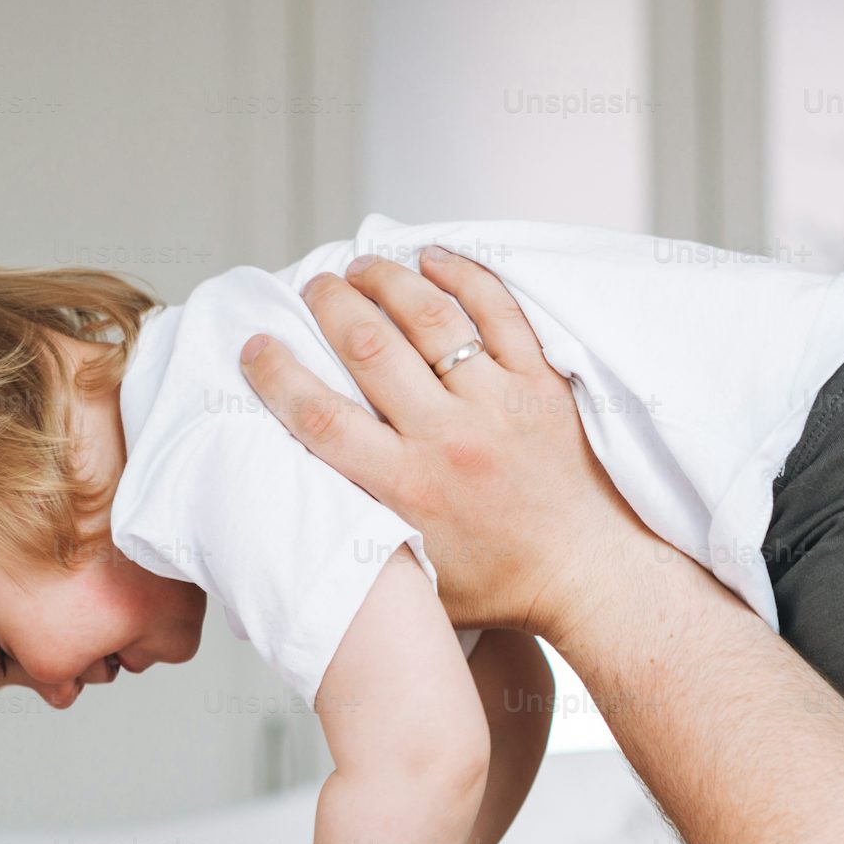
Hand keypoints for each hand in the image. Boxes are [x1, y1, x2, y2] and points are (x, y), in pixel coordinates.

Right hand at [236, 247, 659, 638]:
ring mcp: (498, 406)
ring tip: (362, 266)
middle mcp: (448, 441)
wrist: (587, 576)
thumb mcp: (413, 576)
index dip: (277, 374)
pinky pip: (499, 310)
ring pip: (430, 316)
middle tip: (312, 288)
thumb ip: (359, 534)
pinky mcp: (541, 385)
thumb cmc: (498, 584)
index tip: (257, 344)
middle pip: (368, 346)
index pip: (321, 417)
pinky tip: (433, 259)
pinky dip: (462, 275)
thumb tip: (301, 503)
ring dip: (386, 279)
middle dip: (329, 304)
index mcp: (406, 491)